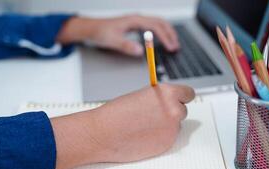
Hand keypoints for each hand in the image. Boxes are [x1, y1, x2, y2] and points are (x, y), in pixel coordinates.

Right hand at [51, 84, 194, 168]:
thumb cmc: (116, 113)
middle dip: (171, 113)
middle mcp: (174, 110)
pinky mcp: (167, 145)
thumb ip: (160, 99)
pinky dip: (159, 138)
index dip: (182, 97)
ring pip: (175, 126)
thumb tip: (168, 103)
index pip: (189, 94)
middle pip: (182, 111)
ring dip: (166, 126)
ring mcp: (172, 130)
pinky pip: (168, 139)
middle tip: (155, 116)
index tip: (179, 100)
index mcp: (168, 94)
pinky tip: (143, 136)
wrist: (104, 133)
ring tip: (145, 127)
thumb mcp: (142, 96)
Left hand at [57, 15, 179, 55]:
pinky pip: (152, 26)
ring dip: (167, 32)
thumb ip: (126, 46)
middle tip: (176, 46)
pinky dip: (161, 32)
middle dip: (170, 34)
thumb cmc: (100, 32)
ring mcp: (137, 21)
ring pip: (158, 23)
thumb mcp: (112, 40)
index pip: (156, 26)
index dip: (165, 37)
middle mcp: (137, 18)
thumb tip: (140, 51)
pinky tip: (162, 40)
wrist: (91, 28)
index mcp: (134, 20)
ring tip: (173, 44)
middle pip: (160, 22)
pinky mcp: (135, 25)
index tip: (171, 47)